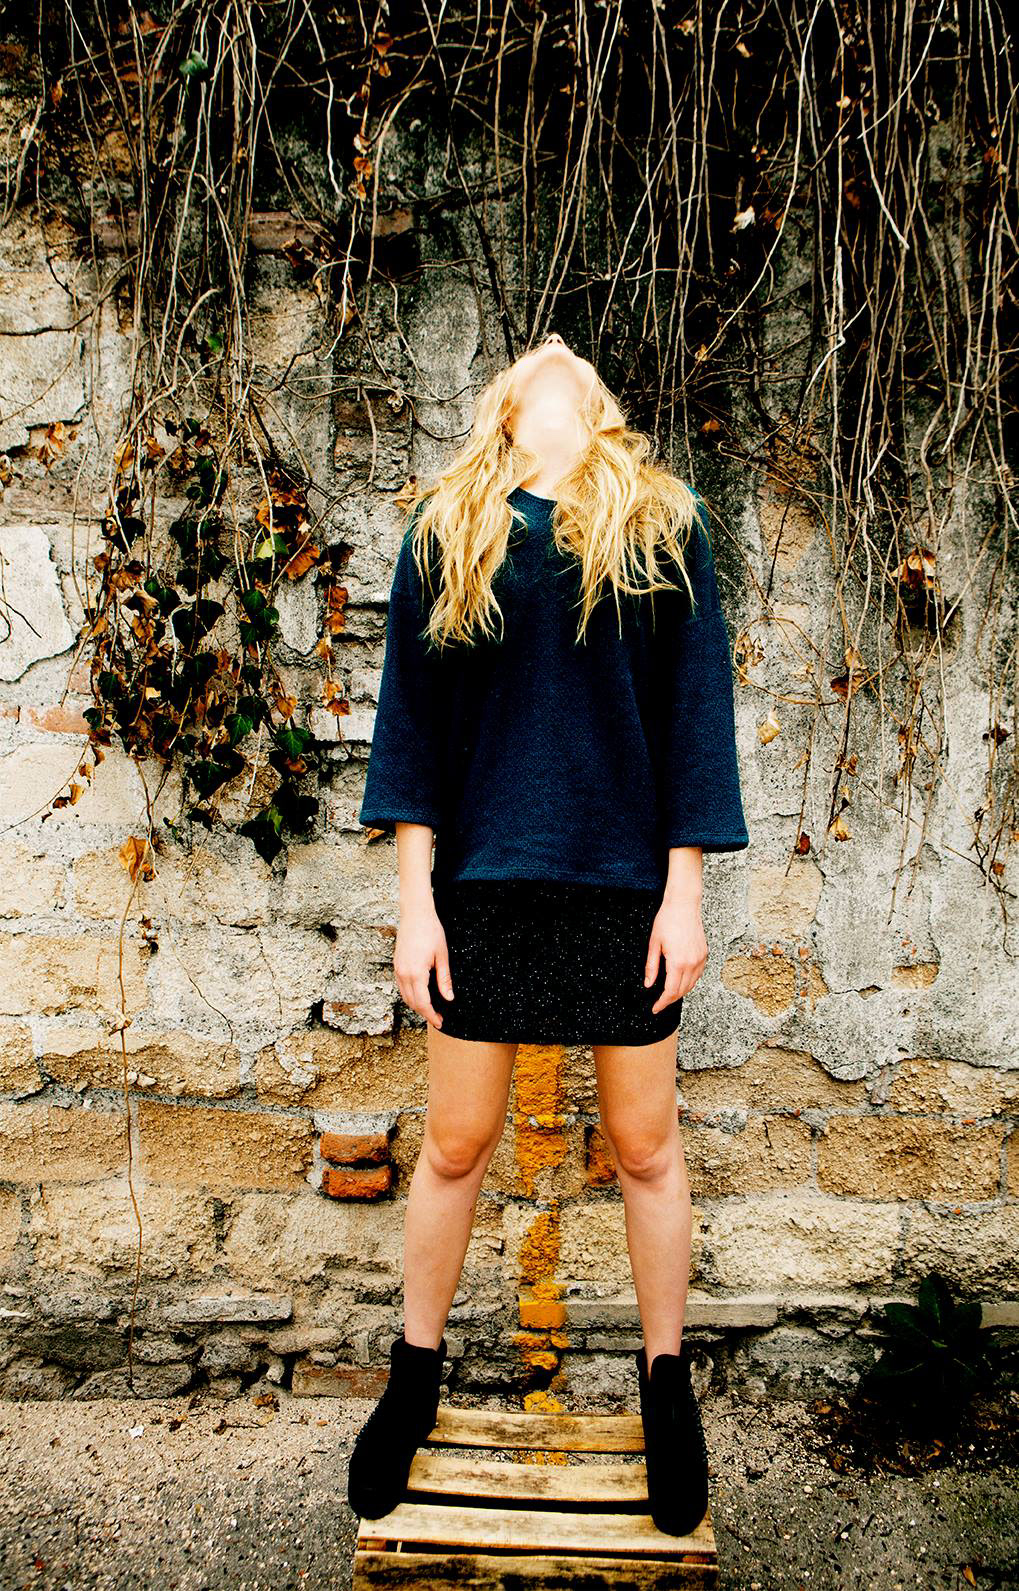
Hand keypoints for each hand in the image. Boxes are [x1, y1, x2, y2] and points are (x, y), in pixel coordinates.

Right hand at [394, 901, 454, 1028]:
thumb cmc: (431, 932)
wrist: (416, 915)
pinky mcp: (397, 965)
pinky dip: (410, 996)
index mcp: (416, 973)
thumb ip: (444, 980)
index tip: (440, 1022)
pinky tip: (421, 996)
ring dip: (417, 1006)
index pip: (423, 1003)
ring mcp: (398, 970)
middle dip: (425, 1013)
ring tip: (431, 1010)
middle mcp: (403, 974)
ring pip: (405, 997)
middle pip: (412, 1003)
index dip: (431, 1015)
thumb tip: (449, 999)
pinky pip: (401, 987)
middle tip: (438, 1019)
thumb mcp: (443, 957)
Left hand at [645, 895, 707, 1012]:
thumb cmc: (667, 920)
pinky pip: (697, 975)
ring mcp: (700, 959)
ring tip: (668, 994)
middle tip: (659, 1003)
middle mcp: (692, 963)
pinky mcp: (704, 954)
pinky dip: (689, 982)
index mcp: (678, 962)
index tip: (655, 1008)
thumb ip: (651, 967)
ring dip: (680, 992)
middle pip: (682, 991)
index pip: (671, 991)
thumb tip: (649, 984)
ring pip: (691, 985)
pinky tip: (680, 980)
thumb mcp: (654, 944)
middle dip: (670, 1000)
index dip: (662, 1003)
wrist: (684, 905)